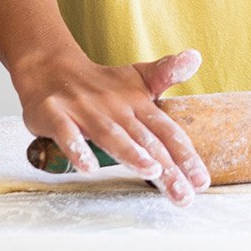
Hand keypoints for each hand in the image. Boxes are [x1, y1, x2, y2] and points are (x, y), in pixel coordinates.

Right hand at [13, 45, 210, 206]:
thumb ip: (166, 74)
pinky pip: (67, 134)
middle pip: (144, 139)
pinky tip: (88, 168)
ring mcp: (84, 110)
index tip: (201, 180)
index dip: (185, 155)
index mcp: (136, 102)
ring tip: (151, 171)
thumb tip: (196, 57)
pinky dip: (77, 150)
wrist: (48, 66)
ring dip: (131, 153)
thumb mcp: (136, 77)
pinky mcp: (55, 114)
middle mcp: (114, 106)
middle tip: (183, 194)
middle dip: (166, 168)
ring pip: (111, 134)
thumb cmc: (99, 84)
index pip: (165, 130)